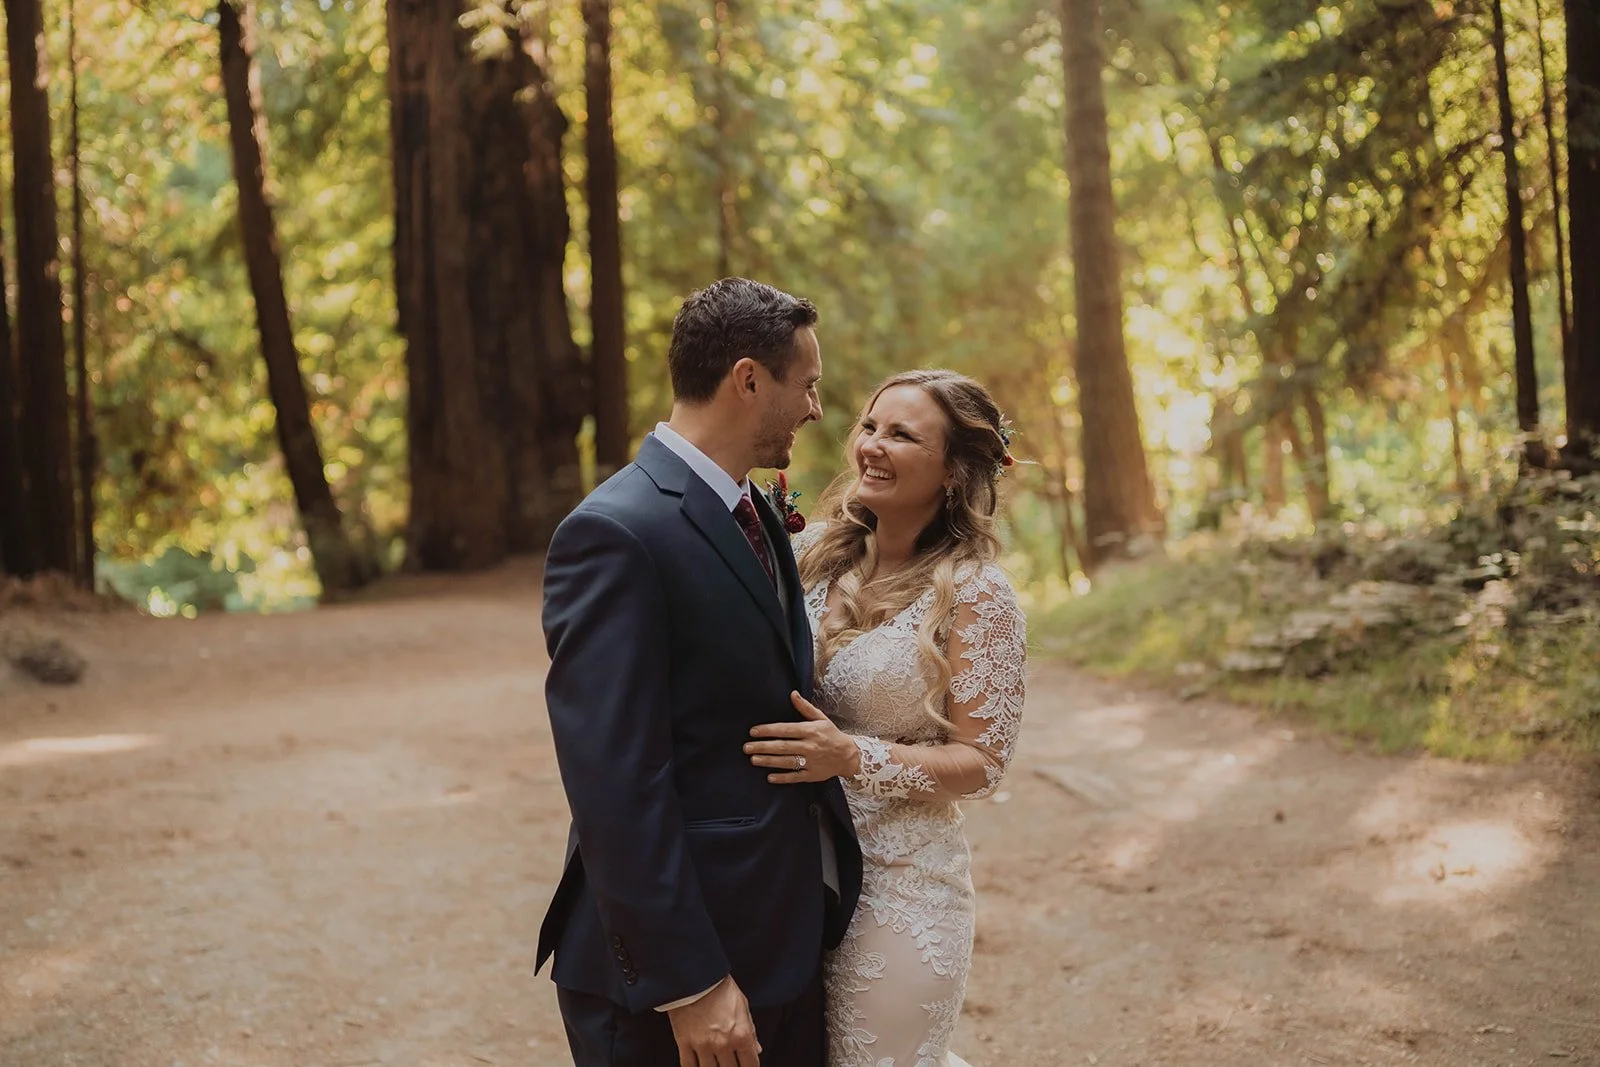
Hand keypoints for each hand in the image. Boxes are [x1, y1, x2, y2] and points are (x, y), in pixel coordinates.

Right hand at [666, 975, 760, 1066]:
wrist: (695, 975)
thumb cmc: (720, 987)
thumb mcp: (743, 1006)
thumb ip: (750, 1030)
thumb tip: (756, 1048)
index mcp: (741, 1034)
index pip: (750, 1065)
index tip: (746, 1066)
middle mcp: (723, 1044)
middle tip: (730, 1063)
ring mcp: (703, 1045)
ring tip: (715, 1063)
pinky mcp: (685, 1042)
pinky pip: (688, 1066)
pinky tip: (698, 1065)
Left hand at [746, 692, 861, 782]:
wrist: (848, 755)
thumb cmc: (832, 734)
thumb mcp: (821, 718)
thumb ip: (805, 707)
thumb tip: (792, 694)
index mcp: (810, 731)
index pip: (785, 730)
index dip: (768, 730)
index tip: (753, 731)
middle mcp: (809, 746)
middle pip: (782, 746)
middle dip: (763, 747)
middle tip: (746, 747)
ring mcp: (811, 762)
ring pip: (786, 761)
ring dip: (768, 761)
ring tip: (753, 759)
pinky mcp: (812, 775)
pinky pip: (795, 776)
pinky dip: (782, 777)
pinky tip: (769, 777)